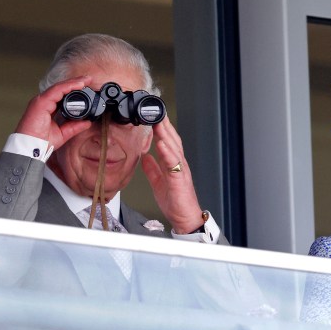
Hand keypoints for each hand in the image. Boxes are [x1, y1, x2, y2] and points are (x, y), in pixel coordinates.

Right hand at [15, 76, 93, 148]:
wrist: (30, 148)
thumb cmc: (40, 142)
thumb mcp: (62, 133)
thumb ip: (74, 127)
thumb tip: (87, 122)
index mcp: (47, 108)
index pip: (62, 95)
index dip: (74, 89)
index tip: (86, 87)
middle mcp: (43, 102)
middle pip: (61, 88)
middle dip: (75, 83)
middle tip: (88, 79)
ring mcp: (41, 101)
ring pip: (59, 87)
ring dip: (73, 82)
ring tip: (85, 80)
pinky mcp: (40, 102)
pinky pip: (56, 91)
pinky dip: (68, 86)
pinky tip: (78, 84)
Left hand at [140, 119, 204, 233]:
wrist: (185, 218)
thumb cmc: (175, 202)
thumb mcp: (159, 182)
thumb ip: (152, 169)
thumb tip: (145, 156)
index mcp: (173, 164)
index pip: (168, 142)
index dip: (161, 128)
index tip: (152, 116)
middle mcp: (179, 164)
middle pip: (172, 140)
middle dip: (164, 125)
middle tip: (156, 112)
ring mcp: (181, 171)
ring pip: (174, 148)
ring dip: (166, 134)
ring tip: (158, 122)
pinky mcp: (179, 180)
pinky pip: (173, 164)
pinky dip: (167, 153)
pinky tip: (161, 144)